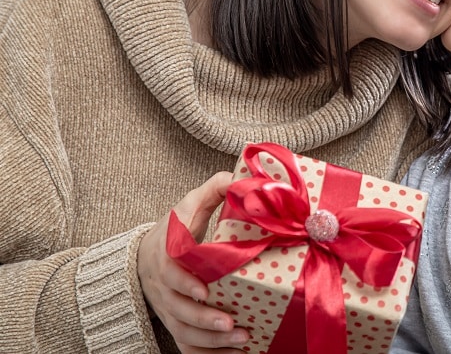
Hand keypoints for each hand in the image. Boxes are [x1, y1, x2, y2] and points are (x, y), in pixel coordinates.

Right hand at [138, 172, 249, 352]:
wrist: (143, 255)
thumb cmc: (175, 228)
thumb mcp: (190, 203)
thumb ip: (214, 189)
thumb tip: (242, 179)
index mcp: (166, 254)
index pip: (171, 271)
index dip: (185, 283)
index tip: (205, 290)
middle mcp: (163, 286)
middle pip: (177, 309)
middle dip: (204, 319)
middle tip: (232, 324)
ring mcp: (167, 307)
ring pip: (183, 331)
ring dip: (211, 340)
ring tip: (242, 339)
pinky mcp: (174, 323)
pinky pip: (186, 346)